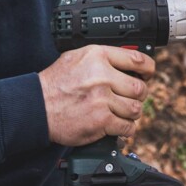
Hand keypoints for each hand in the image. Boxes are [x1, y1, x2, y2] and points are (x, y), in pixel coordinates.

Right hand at [37, 45, 154, 145]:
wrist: (36, 107)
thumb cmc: (55, 84)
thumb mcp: (76, 58)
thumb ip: (101, 57)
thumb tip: (126, 61)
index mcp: (98, 56)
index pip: (138, 60)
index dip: (148, 69)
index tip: (148, 74)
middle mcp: (102, 76)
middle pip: (140, 87)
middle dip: (139, 95)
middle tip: (131, 98)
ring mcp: (102, 99)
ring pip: (135, 108)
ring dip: (131, 113)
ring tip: (121, 112)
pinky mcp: (101, 121)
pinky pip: (127, 126)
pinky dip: (126, 129)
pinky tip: (117, 125)